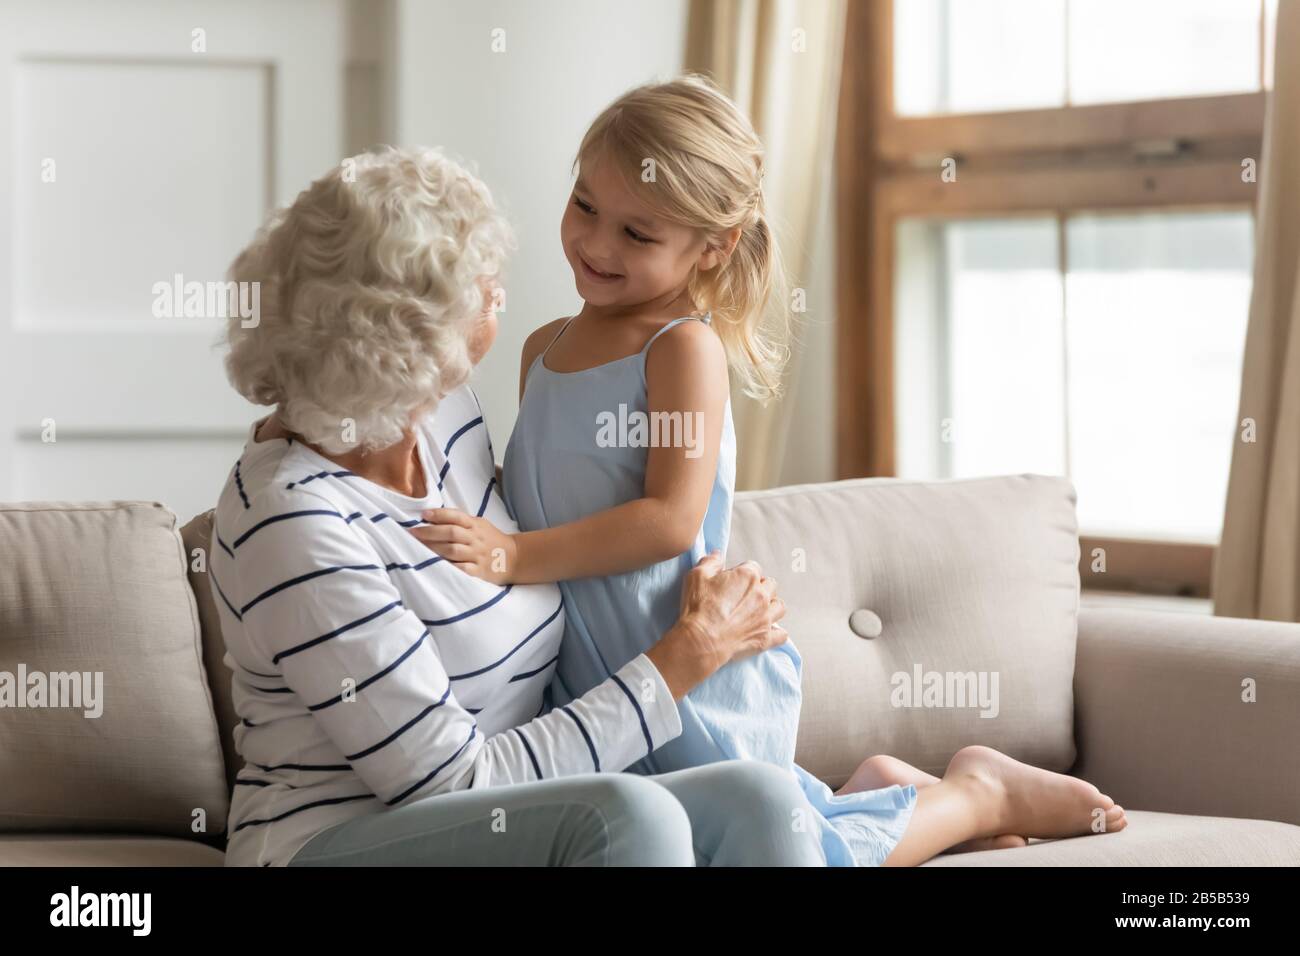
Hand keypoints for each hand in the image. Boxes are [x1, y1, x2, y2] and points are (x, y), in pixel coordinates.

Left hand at [409, 508, 517, 584]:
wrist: (514, 558)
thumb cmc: (491, 540)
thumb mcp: (480, 524)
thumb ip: (461, 521)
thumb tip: (433, 516)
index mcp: (475, 525)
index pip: (456, 516)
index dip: (439, 514)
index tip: (423, 515)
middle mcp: (476, 539)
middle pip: (451, 533)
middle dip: (430, 532)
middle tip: (412, 533)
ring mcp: (477, 556)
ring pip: (453, 550)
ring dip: (434, 549)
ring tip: (417, 549)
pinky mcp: (479, 572)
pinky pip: (462, 569)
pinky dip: (448, 567)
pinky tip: (434, 566)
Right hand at [646, 551, 786, 698]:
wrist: (701, 640)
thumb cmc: (698, 607)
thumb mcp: (696, 576)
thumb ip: (710, 562)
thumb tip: (718, 555)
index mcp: (747, 576)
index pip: (753, 567)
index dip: (741, 573)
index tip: (732, 581)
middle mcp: (761, 595)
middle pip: (770, 585)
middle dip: (760, 587)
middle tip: (744, 595)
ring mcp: (766, 617)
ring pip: (779, 607)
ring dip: (771, 606)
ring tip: (759, 611)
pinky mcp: (765, 638)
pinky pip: (781, 634)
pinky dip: (776, 633)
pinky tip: (768, 632)